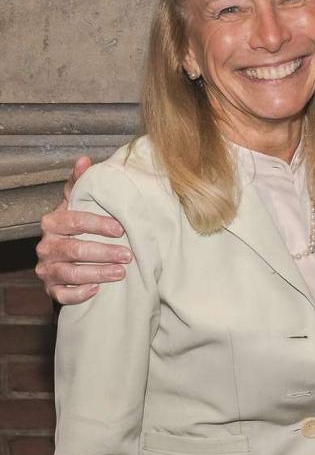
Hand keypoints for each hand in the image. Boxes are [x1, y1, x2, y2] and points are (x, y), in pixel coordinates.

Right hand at [35, 156, 131, 304]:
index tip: (121, 228)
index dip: (98, 224)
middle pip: (73, 249)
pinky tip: (96, 289)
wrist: (65, 252)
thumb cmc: (76, 223)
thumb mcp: (78, 201)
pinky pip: (61, 295)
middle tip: (128, 255)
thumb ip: (80, 182)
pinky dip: (78, 294)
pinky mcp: (50, 288)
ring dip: (97, 273)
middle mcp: (46, 246)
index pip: (74, 222)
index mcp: (52, 222)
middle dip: (103, 252)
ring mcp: (46, 268)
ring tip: (121, 273)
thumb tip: (84, 160)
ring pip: (69, 273)